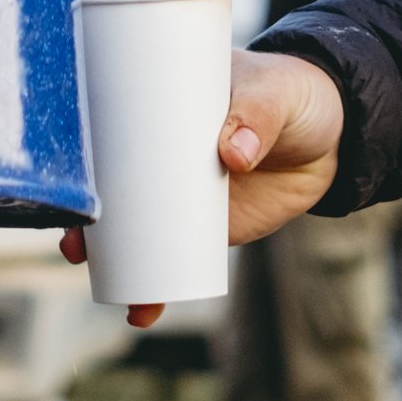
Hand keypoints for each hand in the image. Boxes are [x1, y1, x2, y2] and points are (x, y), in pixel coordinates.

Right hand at [57, 49, 344, 327]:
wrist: (334, 134)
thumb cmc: (293, 93)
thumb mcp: (273, 92)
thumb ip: (255, 115)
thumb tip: (231, 153)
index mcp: (162, 99)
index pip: (107, 124)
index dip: (80, 154)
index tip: (67, 179)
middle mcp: (160, 146)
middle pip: (108, 184)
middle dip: (85, 215)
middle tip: (75, 242)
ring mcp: (180, 188)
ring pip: (132, 224)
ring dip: (109, 255)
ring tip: (100, 278)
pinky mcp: (206, 223)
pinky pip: (171, 254)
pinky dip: (156, 283)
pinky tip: (141, 309)